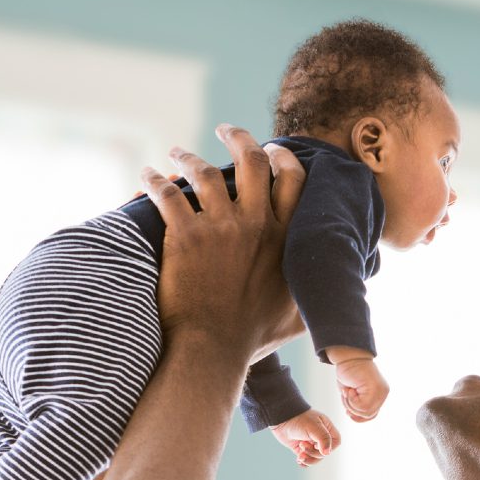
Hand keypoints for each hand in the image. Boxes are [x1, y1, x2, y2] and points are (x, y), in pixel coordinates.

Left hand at [141, 126, 306, 360]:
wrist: (213, 350)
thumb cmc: (253, 339)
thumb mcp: (297, 318)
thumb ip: (314, 300)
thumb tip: (335, 301)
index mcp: (285, 238)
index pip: (292, 180)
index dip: (283, 157)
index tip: (272, 149)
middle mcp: (255, 224)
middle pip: (252, 161)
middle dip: (239, 137)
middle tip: (225, 130)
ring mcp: (219, 227)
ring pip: (203, 171)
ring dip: (188, 156)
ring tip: (176, 153)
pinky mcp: (184, 236)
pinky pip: (166, 194)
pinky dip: (152, 181)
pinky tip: (144, 177)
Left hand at [271, 409, 341, 465]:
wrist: (281, 419)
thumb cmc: (298, 420)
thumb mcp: (313, 427)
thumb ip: (323, 438)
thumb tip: (327, 453)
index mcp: (327, 428)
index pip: (335, 443)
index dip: (328, 447)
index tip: (316, 444)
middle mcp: (320, 437)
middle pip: (324, 453)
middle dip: (313, 453)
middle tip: (302, 444)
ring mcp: (311, 443)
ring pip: (315, 459)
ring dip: (308, 459)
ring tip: (299, 455)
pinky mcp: (301, 449)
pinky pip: (306, 460)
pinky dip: (303, 462)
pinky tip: (299, 460)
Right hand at [336, 357, 389, 421]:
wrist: (349, 356)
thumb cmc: (349, 372)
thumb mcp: (353, 393)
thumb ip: (357, 404)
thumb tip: (354, 416)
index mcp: (379, 394)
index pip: (371, 414)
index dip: (358, 416)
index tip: (348, 411)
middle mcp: (383, 393)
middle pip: (369, 415)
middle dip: (353, 410)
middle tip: (346, 396)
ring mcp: (381, 391)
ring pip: (365, 412)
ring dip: (350, 404)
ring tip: (346, 391)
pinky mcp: (375, 388)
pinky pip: (361, 406)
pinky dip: (350, 400)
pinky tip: (348, 389)